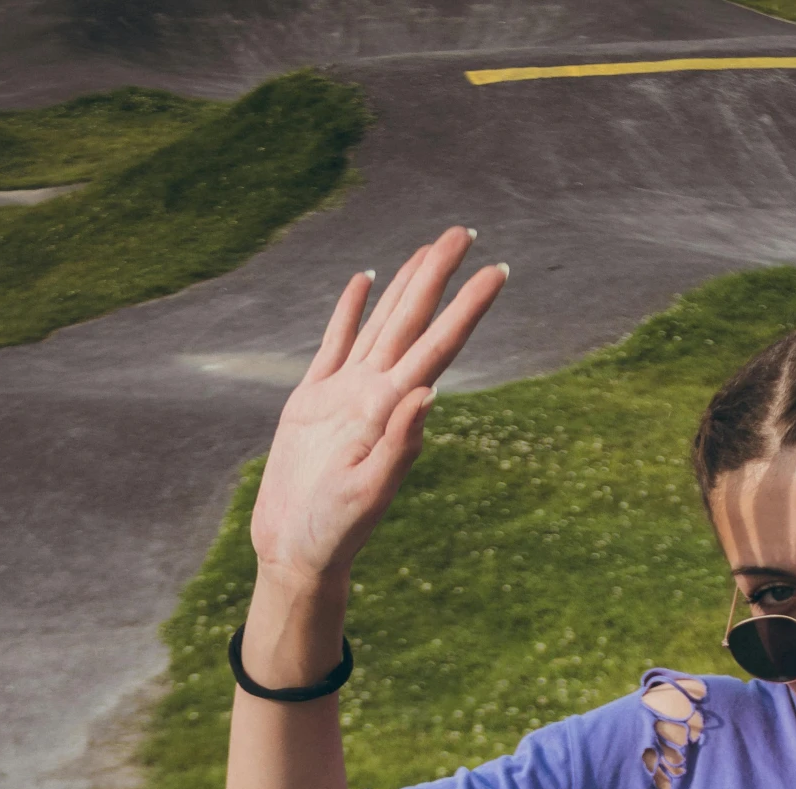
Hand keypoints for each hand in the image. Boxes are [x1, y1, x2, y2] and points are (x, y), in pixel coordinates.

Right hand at [249, 228, 506, 586]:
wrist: (296, 551)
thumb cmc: (334, 533)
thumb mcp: (367, 493)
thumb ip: (399, 446)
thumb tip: (427, 393)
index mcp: (392, 411)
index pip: (439, 346)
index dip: (468, 307)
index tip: (498, 270)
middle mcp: (375, 394)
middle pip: (414, 321)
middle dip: (439, 275)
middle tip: (466, 231)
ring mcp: (345, 394)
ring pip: (381, 323)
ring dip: (405, 286)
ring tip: (427, 250)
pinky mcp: (313, 400)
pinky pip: (336, 342)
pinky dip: (350, 310)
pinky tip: (364, 281)